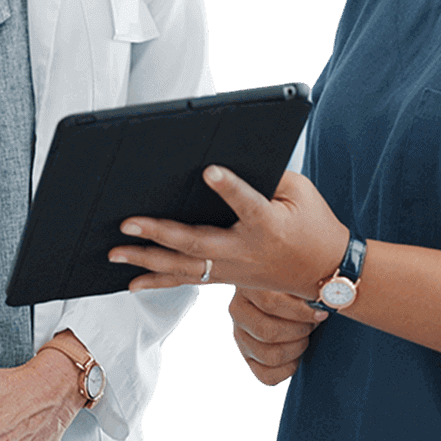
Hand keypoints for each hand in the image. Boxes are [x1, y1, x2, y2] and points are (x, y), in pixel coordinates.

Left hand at [109, 167, 349, 299]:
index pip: (247, 204)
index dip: (229, 188)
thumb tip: (228, 157)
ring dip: (146, 260)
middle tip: (127, 222)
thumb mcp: (300, 191)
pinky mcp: (225, 278)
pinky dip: (157, 282)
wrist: (326, 272)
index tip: (209, 170)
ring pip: (183, 267)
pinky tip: (131, 283)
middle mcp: (245, 251)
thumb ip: (266, 176)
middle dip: (159, 233)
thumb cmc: (312, 223)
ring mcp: (232, 269)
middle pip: (196, 243)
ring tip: (114, 253)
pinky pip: (186, 280)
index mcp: (268, 224)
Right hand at [230, 289, 325, 385]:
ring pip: (270, 355)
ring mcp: (241, 336)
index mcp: (248, 287)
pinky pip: (267, 375)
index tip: (321, 314)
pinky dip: (288, 369)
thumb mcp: (298, 279)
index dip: (300, 312)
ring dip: (297, 349)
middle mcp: (238, 311)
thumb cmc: (298, 288)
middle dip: (299, 332)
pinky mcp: (248, 357)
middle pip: (268, 332)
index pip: (270, 303)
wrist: (293, 301)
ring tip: (305, 337)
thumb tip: (326, 296)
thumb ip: (306, 284)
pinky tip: (296, 354)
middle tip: (312, 326)